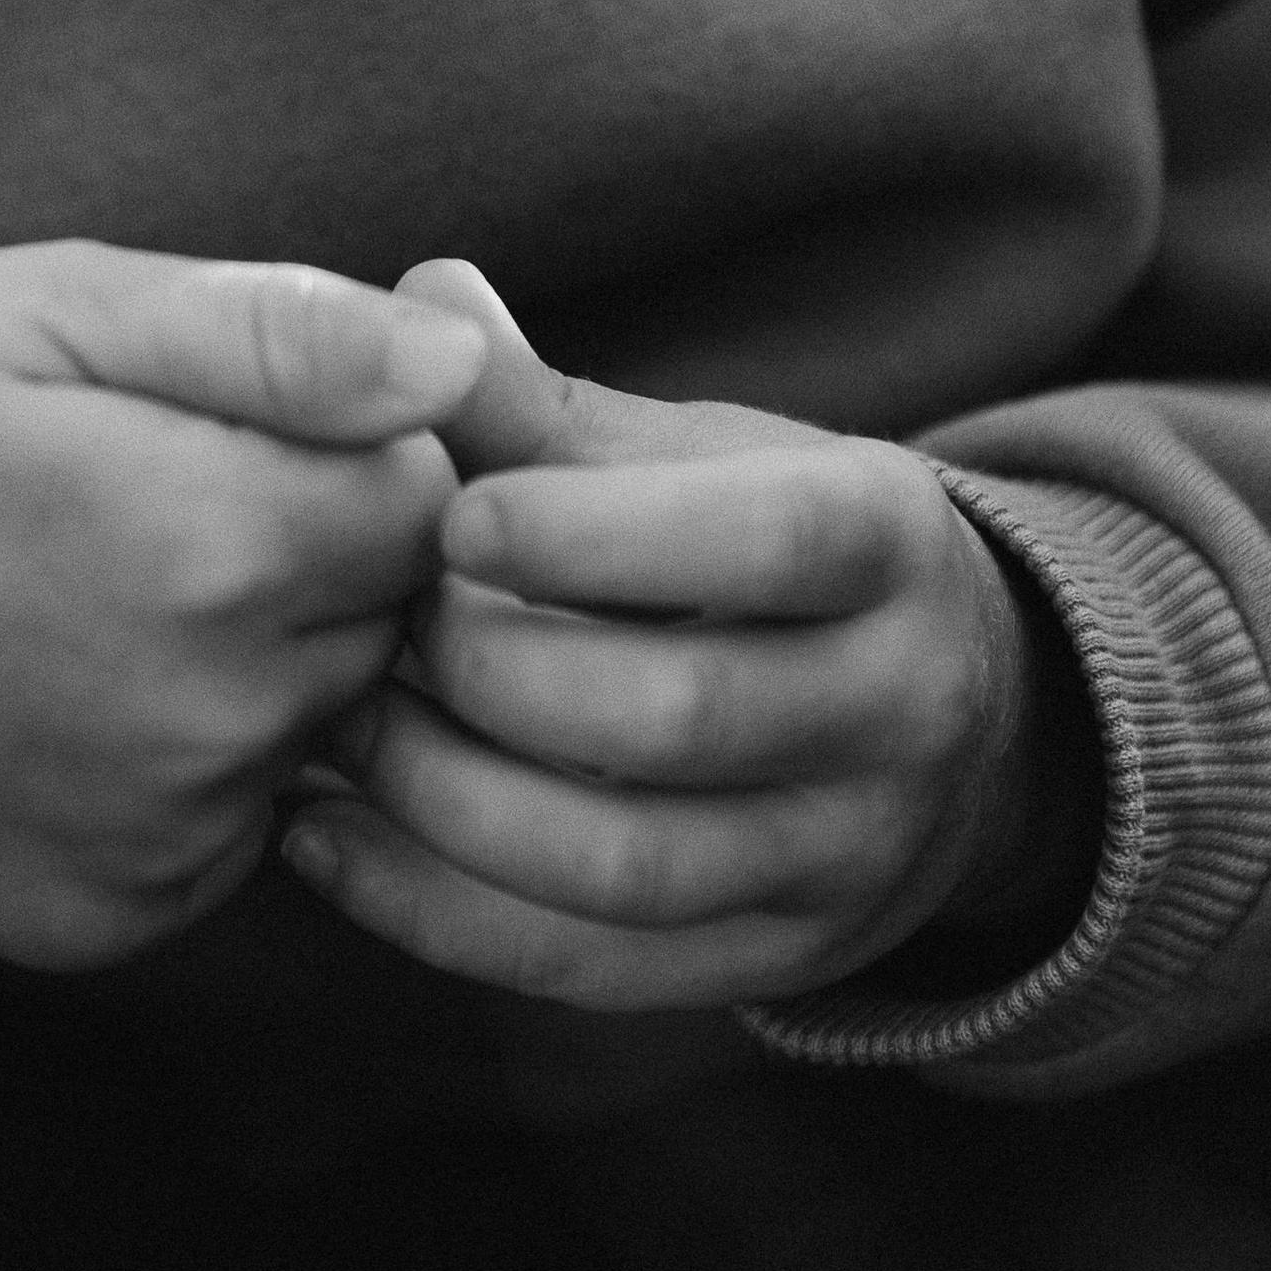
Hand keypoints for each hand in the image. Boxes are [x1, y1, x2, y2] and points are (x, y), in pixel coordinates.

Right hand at [0, 242, 484, 969]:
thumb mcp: (61, 304)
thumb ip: (280, 331)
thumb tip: (462, 357)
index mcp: (220, 546)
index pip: (438, 496)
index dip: (361, 442)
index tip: (244, 421)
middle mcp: (212, 723)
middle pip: (394, 622)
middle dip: (325, 554)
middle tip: (163, 498)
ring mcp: (161, 844)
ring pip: (324, 731)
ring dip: (267, 664)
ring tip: (110, 591)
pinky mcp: (112, 922)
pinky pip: (239, 833)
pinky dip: (194, 768)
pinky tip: (80, 693)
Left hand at [280, 263, 1099, 1009]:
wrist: (942, 712)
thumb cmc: (773, 547)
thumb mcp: (709, 455)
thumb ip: (556, 406)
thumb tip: (424, 302)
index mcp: (890, 541)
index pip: (767, 542)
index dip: (597, 534)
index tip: (451, 519)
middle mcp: (901, 708)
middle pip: (681, 717)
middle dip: (494, 673)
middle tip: (376, 623)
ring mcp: (845, 856)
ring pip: (629, 867)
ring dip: (448, 802)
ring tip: (340, 728)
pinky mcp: (775, 963)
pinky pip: (591, 968)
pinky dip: (439, 916)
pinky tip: (329, 843)